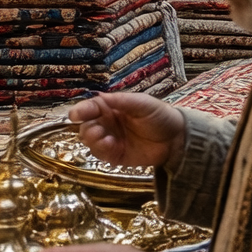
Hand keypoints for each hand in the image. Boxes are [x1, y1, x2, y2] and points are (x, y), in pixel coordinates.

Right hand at [67, 92, 187, 169]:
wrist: (175, 139)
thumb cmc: (160, 116)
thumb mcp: (142, 104)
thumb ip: (121, 101)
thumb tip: (99, 96)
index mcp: (112, 108)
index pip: (90, 108)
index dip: (81, 110)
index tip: (76, 115)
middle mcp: (108, 123)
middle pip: (85, 126)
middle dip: (87, 128)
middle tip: (98, 130)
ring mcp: (110, 140)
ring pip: (89, 141)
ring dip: (93, 140)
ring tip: (108, 139)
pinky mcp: (114, 155)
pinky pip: (100, 154)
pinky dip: (102, 151)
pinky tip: (113, 146)